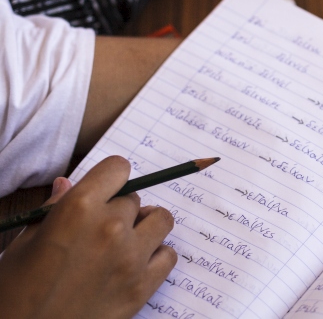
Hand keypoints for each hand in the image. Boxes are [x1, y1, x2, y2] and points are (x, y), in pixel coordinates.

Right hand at [0, 157, 175, 318]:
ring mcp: (131, 257)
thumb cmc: (15, 292)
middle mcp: (111, 227)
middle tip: (100, 229)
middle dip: (119, 209)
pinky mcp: (143, 287)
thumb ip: (53, 208)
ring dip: (145, 226)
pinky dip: (156, 255)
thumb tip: (67, 183)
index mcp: (78, 208)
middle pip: (135, 198)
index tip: (104, 190)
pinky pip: (169, 255)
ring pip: (161, 220)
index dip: (110, 179)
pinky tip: (136, 263)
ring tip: (126, 240)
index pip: (118, 168)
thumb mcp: (24, 243)